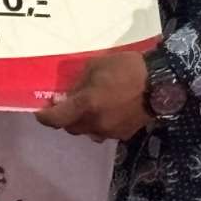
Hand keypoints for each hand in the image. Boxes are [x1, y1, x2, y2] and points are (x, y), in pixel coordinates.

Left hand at [34, 51, 150, 140]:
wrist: (161, 82)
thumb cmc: (126, 68)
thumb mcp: (95, 66)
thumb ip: (78, 83)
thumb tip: (68, 96)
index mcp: (86, 105)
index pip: (56, 119)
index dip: (44, 117)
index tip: (40, 112)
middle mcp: (96, 123)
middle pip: (71, 128)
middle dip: (66, 118)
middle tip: (68, 104)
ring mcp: (111, 132)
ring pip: (88, 131)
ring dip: (84, 122)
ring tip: (91, 107)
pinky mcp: (124, 135)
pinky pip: (104, 132)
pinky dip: (100, 123)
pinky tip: (108, 110)